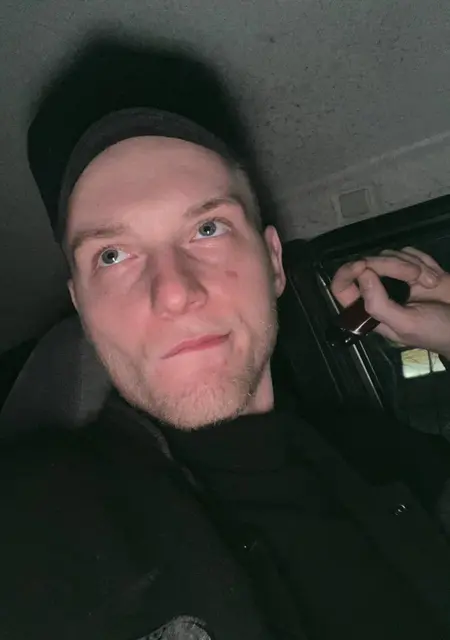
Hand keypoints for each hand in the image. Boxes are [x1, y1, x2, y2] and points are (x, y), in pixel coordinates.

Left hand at [330, 247, 449, 357]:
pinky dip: (424, 261)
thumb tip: (362, 274)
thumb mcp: (406, 324)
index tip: (364, 265)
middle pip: (369, 265)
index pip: (342, 289)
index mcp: (369, 312)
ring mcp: (395, 278)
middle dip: (394, 266)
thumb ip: (378, 304)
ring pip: (389, 255)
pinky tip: (435, 277)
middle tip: (417, 277)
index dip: (347, 273)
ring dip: (415, 266)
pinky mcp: (413, 266)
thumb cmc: (435, 331)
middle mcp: (378, 292)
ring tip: (431, 283)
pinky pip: (408, 252)